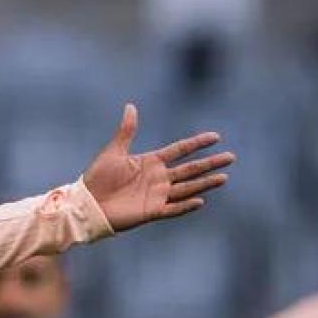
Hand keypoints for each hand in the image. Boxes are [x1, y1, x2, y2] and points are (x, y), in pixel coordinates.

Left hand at [82, 105, 235, 232]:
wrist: (86, 204)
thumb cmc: (97, 178)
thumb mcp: (114, 151)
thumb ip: (126, 131)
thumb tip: (130, 106)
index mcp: (151, 162)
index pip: (180, 150)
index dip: (197, 143)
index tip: (216, 137)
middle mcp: (158, 178)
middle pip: (190, 169)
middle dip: (210, 163)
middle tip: (231, 157)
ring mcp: (156, 195)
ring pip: (187, 188)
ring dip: (205, 183)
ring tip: (224, 177)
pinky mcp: (151, 212)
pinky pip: (173, 208)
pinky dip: (185, 205)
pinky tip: (200, 200)